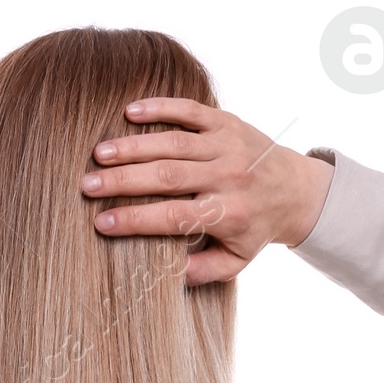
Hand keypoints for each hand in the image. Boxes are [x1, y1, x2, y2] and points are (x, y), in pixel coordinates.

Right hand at [81, 98, 331, 285]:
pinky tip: (129, 112)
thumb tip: (165, 275)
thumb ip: (202, 271)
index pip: (174, 218)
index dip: (136, 220)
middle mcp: (228, 177)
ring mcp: (228, 145)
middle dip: (124, 181)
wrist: (296, 189)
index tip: (101, 223)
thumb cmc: (255, 230)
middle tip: (87, 185)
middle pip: (167, 177)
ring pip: (173, 142)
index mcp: (228, 215)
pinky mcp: (226, 120)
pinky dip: (160, 108)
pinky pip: (190, 110)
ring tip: (99, 154)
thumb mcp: (235, 261)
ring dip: (133, 146)